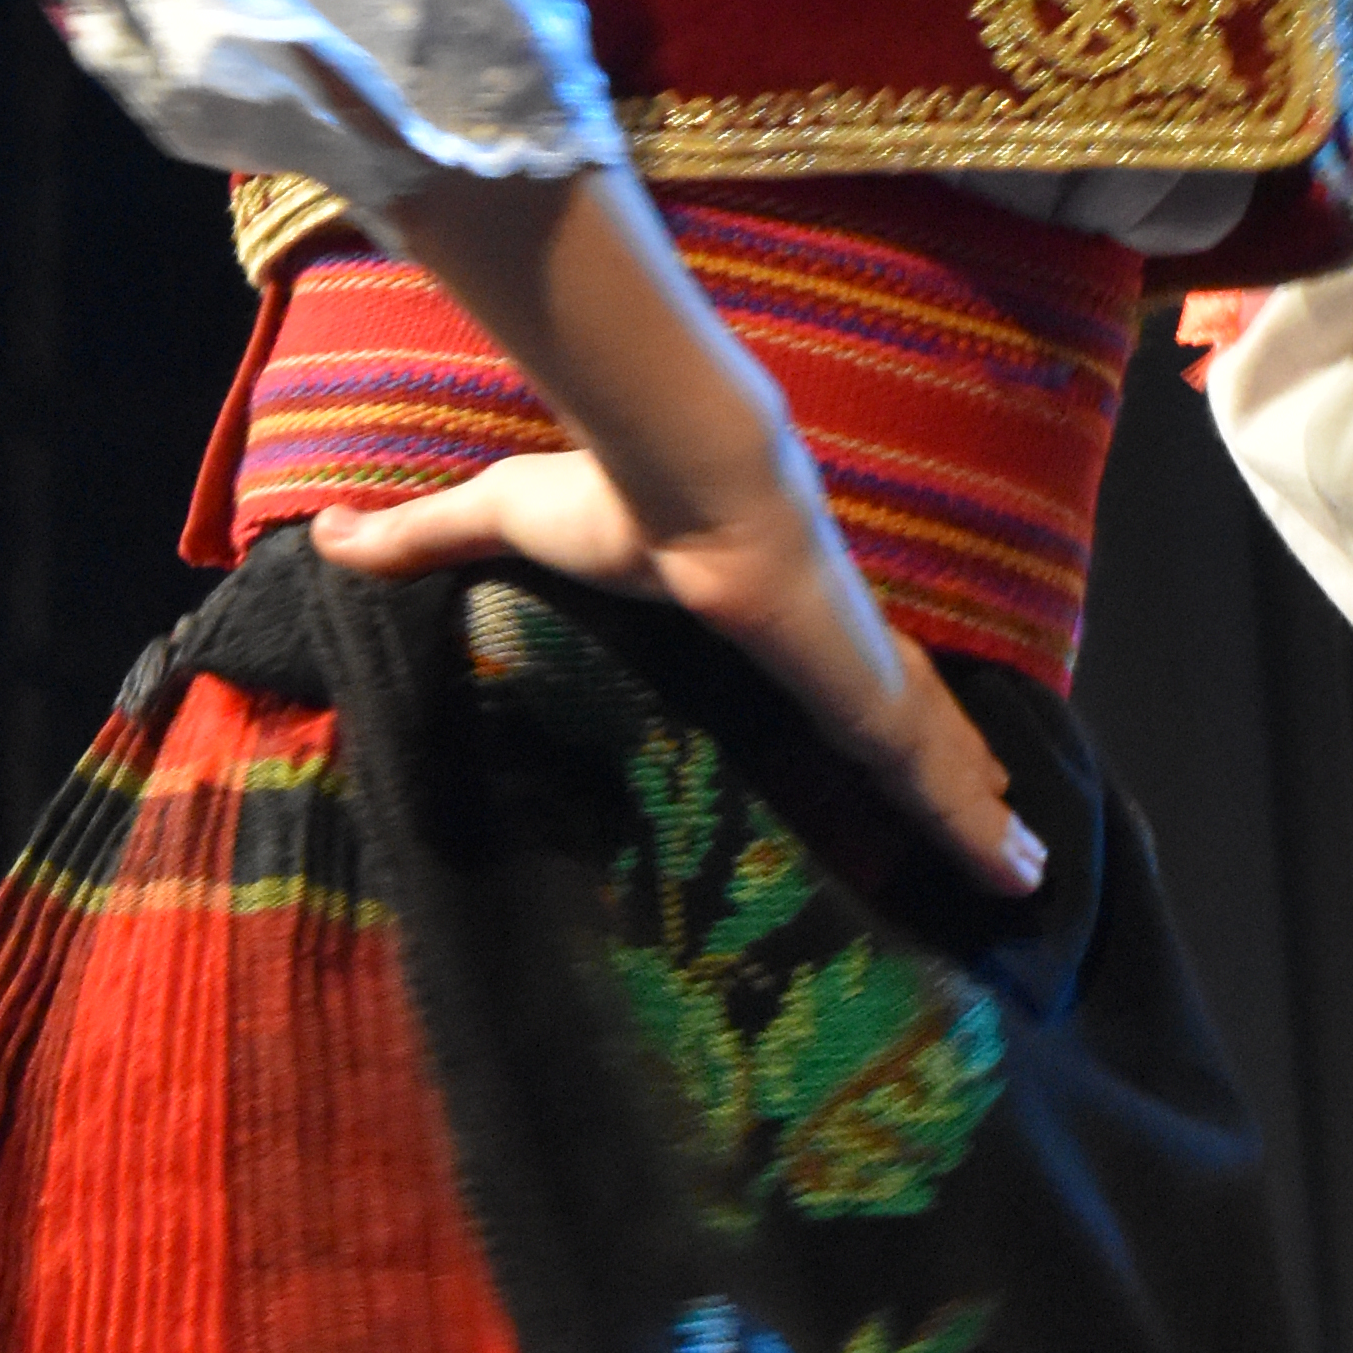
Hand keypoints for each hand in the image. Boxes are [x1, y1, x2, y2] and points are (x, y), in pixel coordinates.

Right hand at [310, 434, 1047, 900]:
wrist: (688, 478)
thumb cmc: (612, 496)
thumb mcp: (502, 521)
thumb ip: (428, 540)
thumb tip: (328, 532)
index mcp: (764, 611)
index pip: (823, 665)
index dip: (854, 701)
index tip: (874, 735)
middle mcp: (827, 647)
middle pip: (902, 722)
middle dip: (949, 770)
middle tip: (990, 827)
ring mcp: (859, 676)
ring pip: (938, 760)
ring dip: (978, 813)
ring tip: (1024, 873)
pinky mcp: (873, 700)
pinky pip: (938, 779)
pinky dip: (979, 826)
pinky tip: (1022, 875)